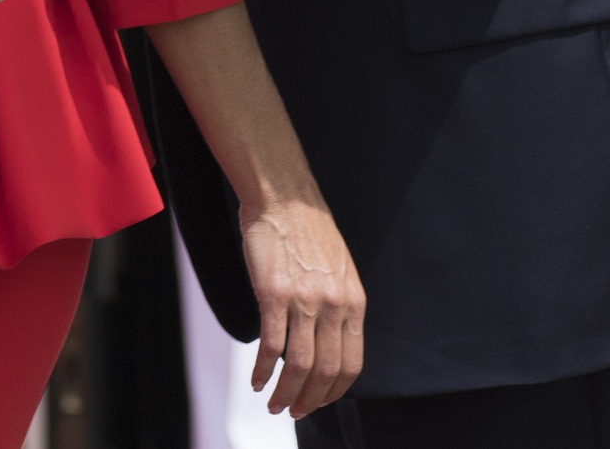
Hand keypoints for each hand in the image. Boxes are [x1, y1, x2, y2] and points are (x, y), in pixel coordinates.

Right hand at [240, 195, 366, 418]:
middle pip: (325, 371)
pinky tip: (256, 380)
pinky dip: (263, 370)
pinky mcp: (273, 294)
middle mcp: (333, 305)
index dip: (334, 392)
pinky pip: (271, 346)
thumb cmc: (306, 230)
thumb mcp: (337, 271)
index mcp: (353, 302)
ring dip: (285, 393)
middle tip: (294, 413)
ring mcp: (304, 301)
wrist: (283, 198)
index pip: (351, 364)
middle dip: (309, 401)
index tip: (319, 402)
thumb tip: (325, 343)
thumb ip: (336, 307)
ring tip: (274, 404)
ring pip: (298, 365)